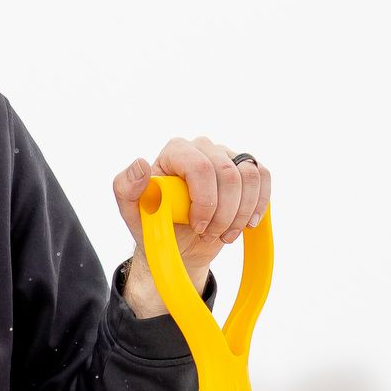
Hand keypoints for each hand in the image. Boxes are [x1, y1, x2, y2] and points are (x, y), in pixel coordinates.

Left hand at [112, 138, 270, 319]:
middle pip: (227, 173)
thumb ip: (126, 187)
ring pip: (249, 176)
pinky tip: (246, 224)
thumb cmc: (153, 224)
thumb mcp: (131, 211)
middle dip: (222, 212)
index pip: (200, 166)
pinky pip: (263, 178)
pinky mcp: (246, 171)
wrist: (177, 243)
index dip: (204, 200)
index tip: (197, 225)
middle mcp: (203, 147)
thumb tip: (141, 164)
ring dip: (240, 213)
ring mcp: (227, 157)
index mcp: (175, 151)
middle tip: (208, 234)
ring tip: (224, 234)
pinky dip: (259, 204)